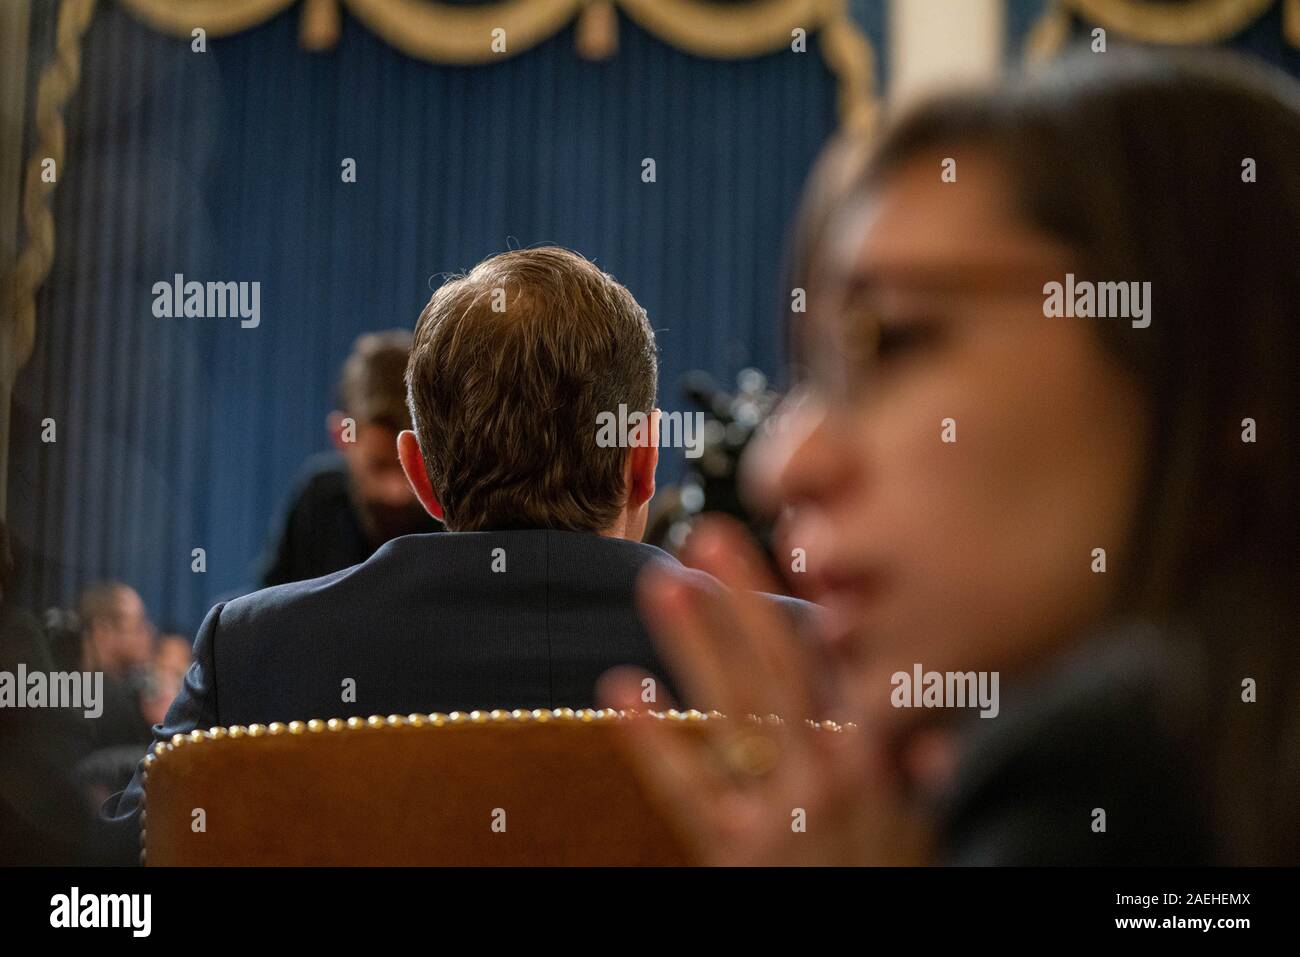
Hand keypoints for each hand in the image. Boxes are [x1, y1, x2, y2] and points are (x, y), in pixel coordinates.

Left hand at [599, 517, 933, 865]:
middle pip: (774, 668)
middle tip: (705, 536)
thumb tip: (929, 725)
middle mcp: (824, 771)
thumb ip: (924, 765)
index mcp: (871, 753)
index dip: (791, 602)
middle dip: (739, 599)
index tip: (773, 542)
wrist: (870, 951)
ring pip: (730, 710)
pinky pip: (687, 788)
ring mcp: (777, 809)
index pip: (827, 659)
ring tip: (663, 584)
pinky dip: (652, 738)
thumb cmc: (896, 879)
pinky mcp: (733, 851)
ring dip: (693, 644)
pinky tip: (622, 688)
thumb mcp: (929, 820)